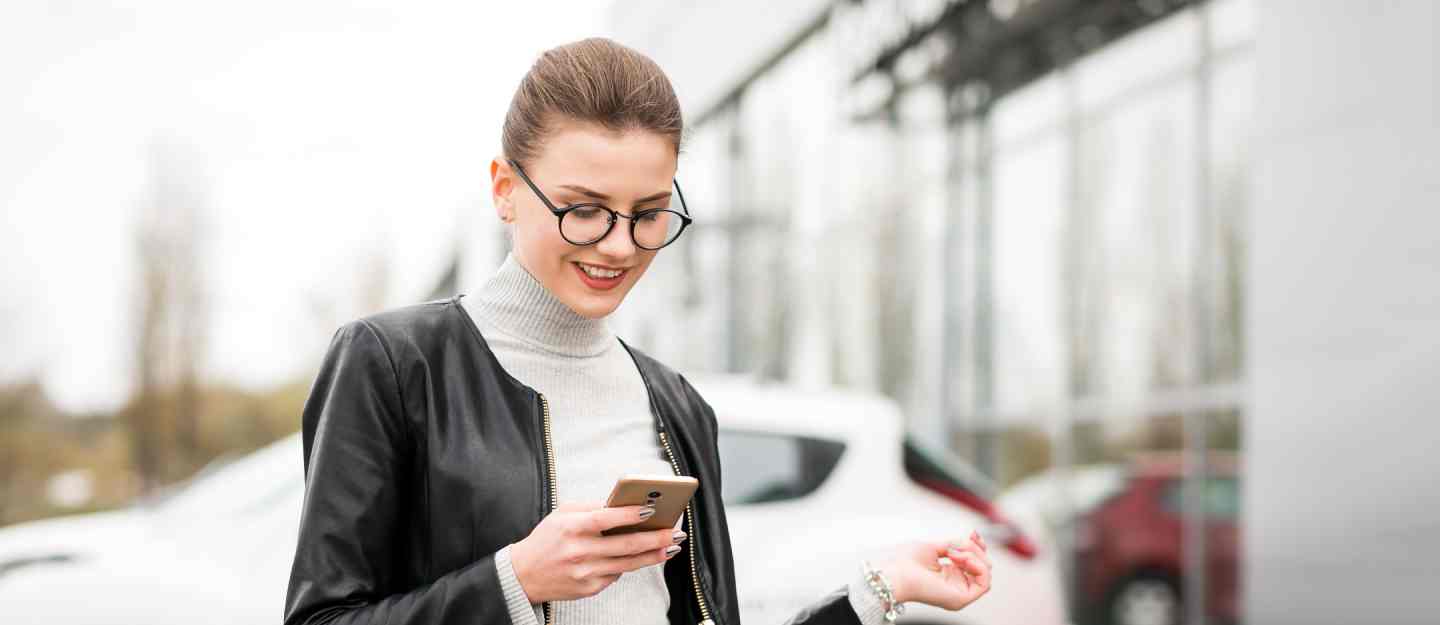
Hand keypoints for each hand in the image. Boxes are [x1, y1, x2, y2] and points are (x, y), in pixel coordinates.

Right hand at [509, 501, 684, 602]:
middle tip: (676, 533)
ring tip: (671, 547)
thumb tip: (626, 505)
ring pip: (627, 564)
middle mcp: (578, 552)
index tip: (651, 509)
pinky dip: (629, 565)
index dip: (628, 515)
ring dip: (652, 555)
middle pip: (624, 545)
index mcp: (571, 528)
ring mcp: (584, 573)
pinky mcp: (588, 589)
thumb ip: (592, 508)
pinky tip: (641, 557)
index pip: (604, 519)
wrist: (524, 574)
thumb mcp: (563, 515)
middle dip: (654, 539)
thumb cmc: (547, 538)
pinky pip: (616, 575)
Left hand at [876, 530, 991, 610]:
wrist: (894, 573)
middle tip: (955, 545)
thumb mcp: (935, 547)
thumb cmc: (905, 562)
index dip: (978, 545)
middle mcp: (957, 584)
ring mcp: (960, 592)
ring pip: (985, 572)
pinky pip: (984, 584)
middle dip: (975, 548)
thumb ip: (956, 544)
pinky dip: (978, 566)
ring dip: (973, 555)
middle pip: (984, 565)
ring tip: (953, 552)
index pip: (976, 561)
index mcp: (951, 574)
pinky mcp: (961, 599)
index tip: (972, 532)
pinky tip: (960, 558)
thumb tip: (973, 538)